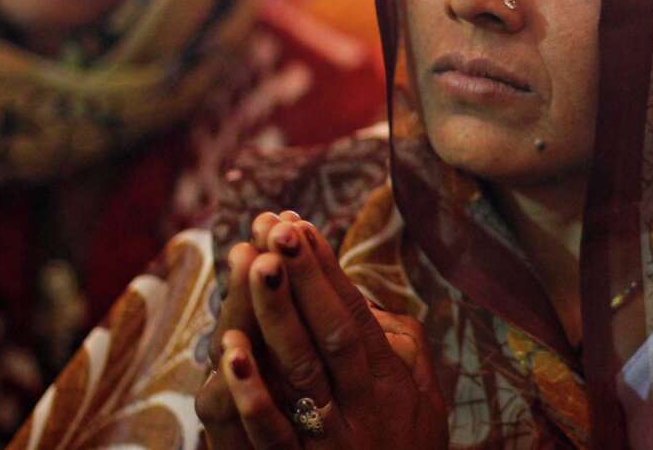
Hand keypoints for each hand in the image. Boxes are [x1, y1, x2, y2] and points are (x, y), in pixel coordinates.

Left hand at [198, 213, 446, 447]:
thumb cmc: (405, 447)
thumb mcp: (422, 396)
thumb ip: (399, 343)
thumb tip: (362, 296)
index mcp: (388, 382)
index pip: (355, 315)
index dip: (326, 270)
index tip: (300, 224)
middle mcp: (361, 407)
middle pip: (328, 334)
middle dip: (300, 277)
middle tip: (275, 226)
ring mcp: (330, 441)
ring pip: (299, 373)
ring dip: (274, 315)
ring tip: (254, 263)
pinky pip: (273, 433)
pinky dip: (253, 391)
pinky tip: (230, 348)